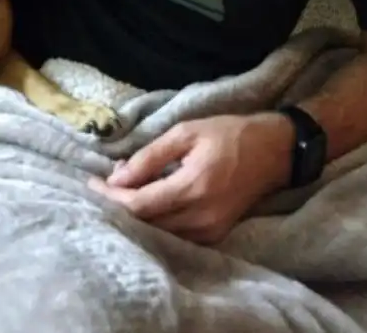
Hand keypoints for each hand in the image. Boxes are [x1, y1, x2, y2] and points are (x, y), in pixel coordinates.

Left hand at [88, 114, 293, 244]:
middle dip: (120, 204)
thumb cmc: (229, 133)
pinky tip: (149, 201)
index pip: (140, 204)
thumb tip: (117, 177)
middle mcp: (201, 215)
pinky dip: (157, 221)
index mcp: (193, 185)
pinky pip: (176, 235)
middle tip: (107, 182)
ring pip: (159, 233)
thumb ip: (150, 156)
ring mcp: (210, 230)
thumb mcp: (187, 132)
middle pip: (146, 223)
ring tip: (126, 187)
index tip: (92, 183)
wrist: (274, 151)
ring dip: (137, 214)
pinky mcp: (215, 235)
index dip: (112, 196)